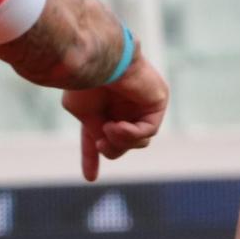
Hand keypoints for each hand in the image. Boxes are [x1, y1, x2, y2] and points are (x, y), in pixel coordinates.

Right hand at [61, 52, 165, 178]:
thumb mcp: (81, 111)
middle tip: (100, 140)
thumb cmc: (85, 80)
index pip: (101, 137)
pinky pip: (149, 131)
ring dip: (120, 142)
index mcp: (102, 106)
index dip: (93, 157)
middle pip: (123, 144)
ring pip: (139, 142)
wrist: (99, 60)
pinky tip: (116, 126)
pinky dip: (131, 134)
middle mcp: (123, 104)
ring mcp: (142, 103)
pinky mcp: (158, 100)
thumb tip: (105, 143)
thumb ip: (94, 130)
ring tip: (107, 129)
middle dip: (110, 148)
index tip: (91, 178)